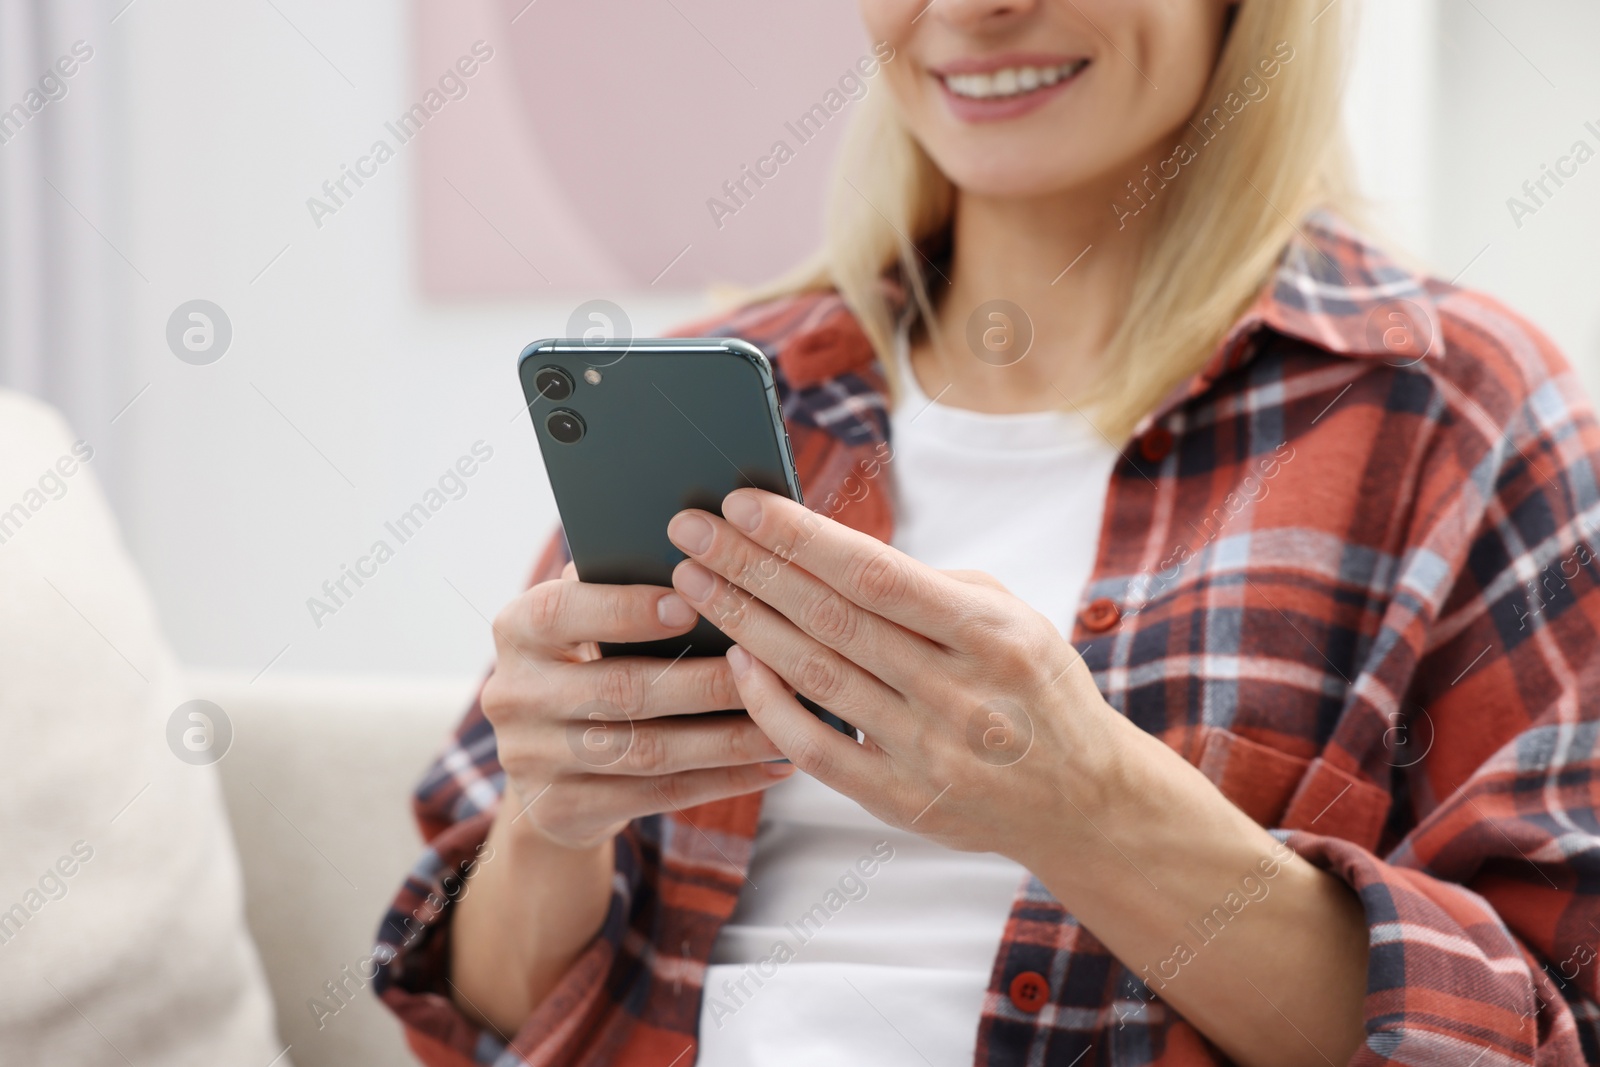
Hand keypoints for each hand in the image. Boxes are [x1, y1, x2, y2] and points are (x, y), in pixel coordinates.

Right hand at [480, 562, 793, 850]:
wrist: (543, 766)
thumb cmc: (588, 663)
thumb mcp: (585, 621)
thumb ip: (622, 586)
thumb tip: (707, 561)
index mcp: (518, 630)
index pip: (564, 612)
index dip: (625, 609)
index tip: (692, 602)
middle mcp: (515, 695)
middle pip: (621, 690)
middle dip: (705, 682)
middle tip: (771, 669)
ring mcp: (532, 760)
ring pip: (647, 750)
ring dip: (726, 738)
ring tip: (784, 722)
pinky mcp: (563, 810)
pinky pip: (658, 796)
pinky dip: (722, 780)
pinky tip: (771, 764)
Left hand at [665, 489, 1130, 864]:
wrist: (1086, 801)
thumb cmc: (1039, 689)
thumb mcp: (1013, 621)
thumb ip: (930, 590)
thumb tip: (831, 552)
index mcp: (992, 635)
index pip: (877, 574)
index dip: (803, 537)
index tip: (743, 502)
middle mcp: (961, 695)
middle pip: (832, 619)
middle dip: (752, 567)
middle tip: (691, 530)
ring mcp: (931, 754)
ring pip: (817, 677)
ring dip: (747, 624)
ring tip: (695, 582)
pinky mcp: (904, 802)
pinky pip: (819, 751)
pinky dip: (772, 706)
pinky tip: (736, 662)